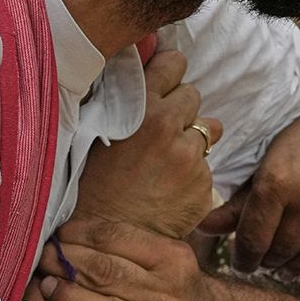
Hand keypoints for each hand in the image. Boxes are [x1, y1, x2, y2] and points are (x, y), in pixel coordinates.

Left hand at [37, 214, 213, 300]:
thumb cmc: (175, 289)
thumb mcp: (165, 256)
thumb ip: (125, 244)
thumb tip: (66, 232)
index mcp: (174, 261)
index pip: (115, 240)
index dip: (77, 236)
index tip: (56, 236)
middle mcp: (173, 299)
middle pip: (107, 275)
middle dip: (66, 264)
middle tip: (42, 259)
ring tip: (46, 288)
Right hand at [73, 49, 219, 238]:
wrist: (105, 237)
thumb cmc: (90, 184)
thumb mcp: (95, 130)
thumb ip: (121, 99)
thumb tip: (139, 69)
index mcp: (141, 107)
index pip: (173, 63)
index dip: (170, 71)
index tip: (165, 81)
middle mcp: (170, 126)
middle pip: (193, 94)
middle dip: (181, 108)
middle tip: (161, 128)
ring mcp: (191, 156)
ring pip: (208, 128)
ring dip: (192, 138)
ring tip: (168, 158)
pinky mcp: (204, 184)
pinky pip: (207, 165)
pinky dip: (194, 172)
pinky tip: (170, 186)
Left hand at [201, 79, 299, 272]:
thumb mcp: (273, 159)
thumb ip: (240, 201)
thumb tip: (203, 229)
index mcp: (279, 177)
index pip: (253, 237)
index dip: (244, 258)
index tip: (243, 264)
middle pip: (283, 250)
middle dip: (270, 262)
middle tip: (266, 264)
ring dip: (298, 266)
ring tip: (289, 266)